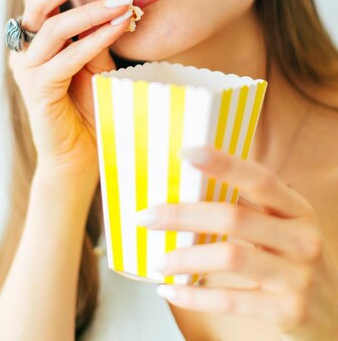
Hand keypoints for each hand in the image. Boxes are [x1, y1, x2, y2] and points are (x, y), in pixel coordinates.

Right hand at [8, 0, 133, 178]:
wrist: (80, 154)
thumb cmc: (90, 104)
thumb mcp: (95, 58)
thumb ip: (96, 30)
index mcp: (35, 35)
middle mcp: (24, 48)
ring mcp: (27, 68)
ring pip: (54, 27)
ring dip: (91, 9)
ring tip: (122, 0)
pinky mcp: (38, 89)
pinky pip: (68, 56)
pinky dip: (96, 39)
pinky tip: (119, 27)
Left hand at [135, 145, 337, 338]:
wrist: (335, 313)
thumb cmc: (292, 259)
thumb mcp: (282, 226)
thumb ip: (247, 206)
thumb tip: (186, 184)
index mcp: (297, 209)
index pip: (259, 179)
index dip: (223, 163)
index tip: (185, 152)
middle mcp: (301, 239)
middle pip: (234, 217)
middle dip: (183, 215)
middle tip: (147, 216)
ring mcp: (297, 276)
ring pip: (229, 257)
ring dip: (185, 258)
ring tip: (157, 261)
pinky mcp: (287, 311)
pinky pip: (230, 301)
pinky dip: (194, 297)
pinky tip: (171, 291)